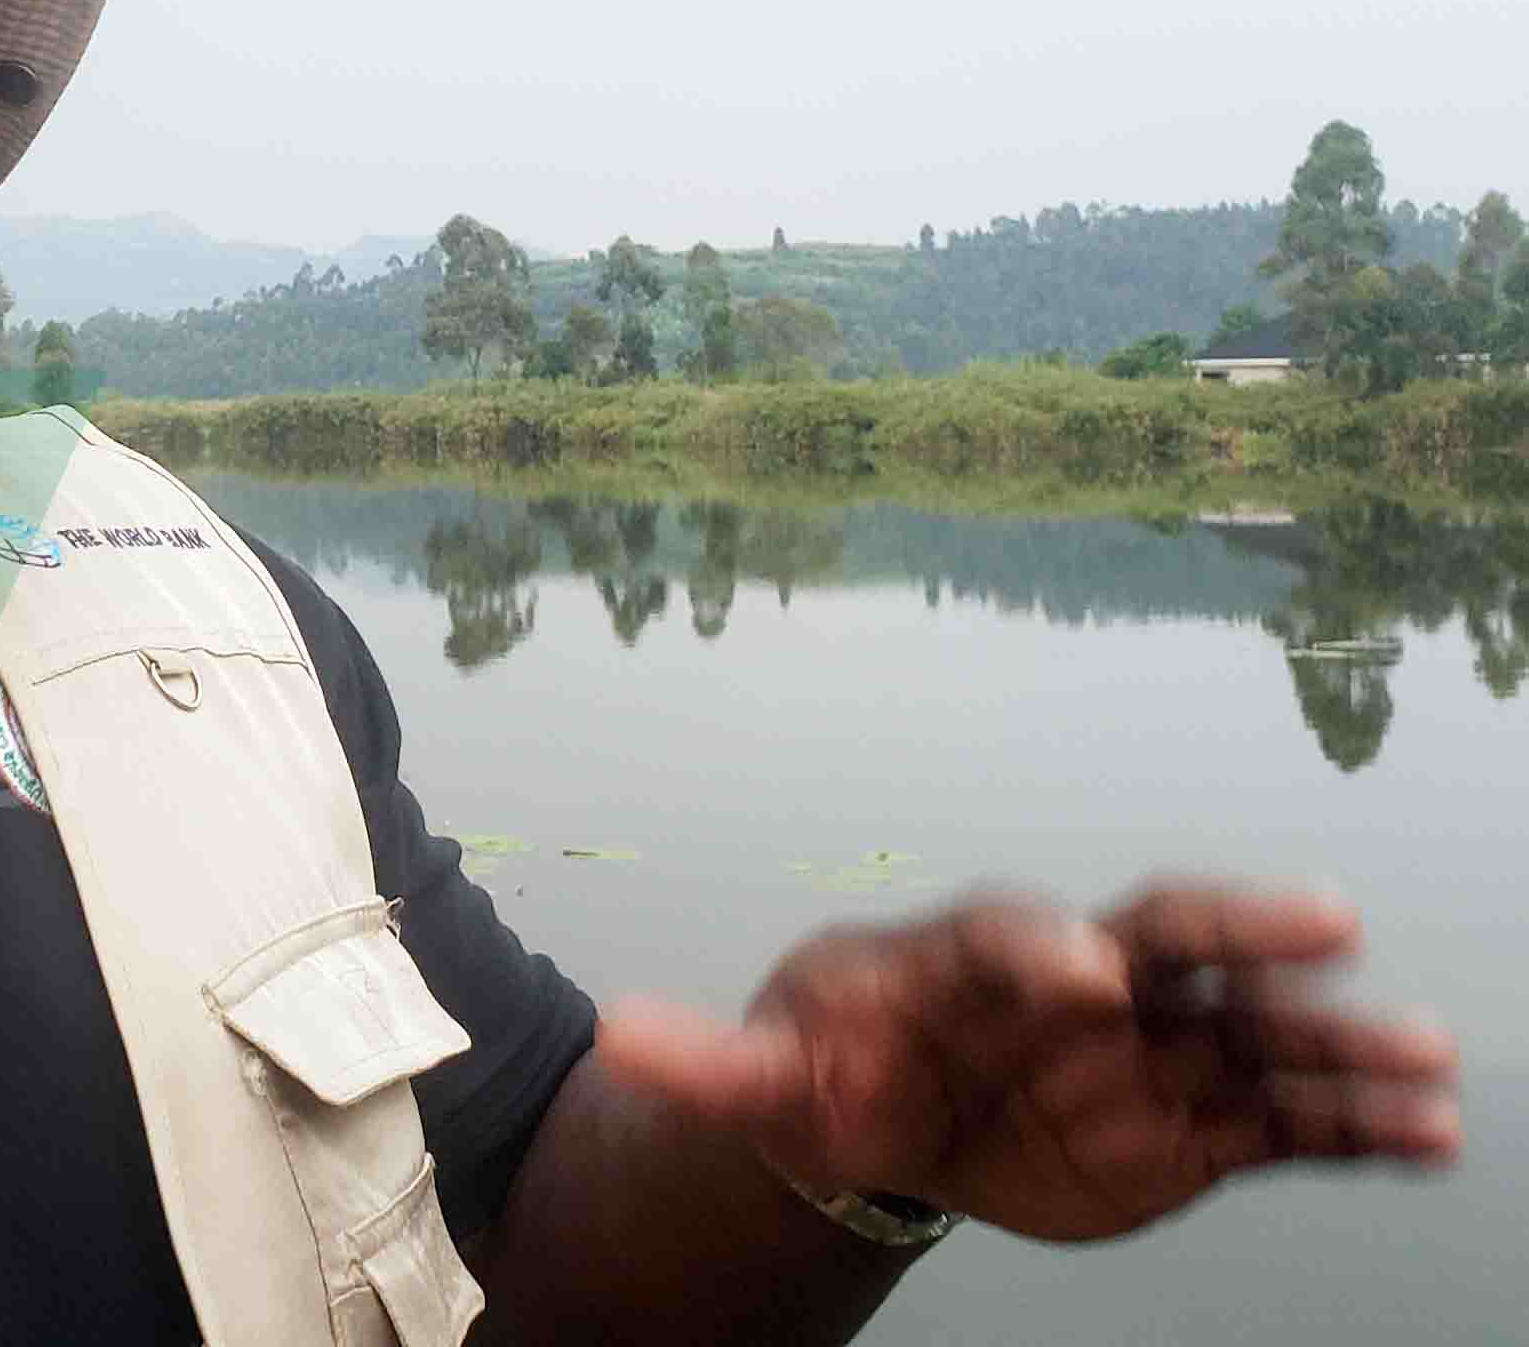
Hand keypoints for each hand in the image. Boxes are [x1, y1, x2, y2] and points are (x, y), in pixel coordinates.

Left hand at [596, 881, 1460, 1241]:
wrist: (895, 1110)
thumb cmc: (837, 1062)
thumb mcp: (765, 1070)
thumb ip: (710, 1062)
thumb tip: (623, 1042)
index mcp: (971, 959)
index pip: (1005, 938)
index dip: (1038, 947)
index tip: (1078, 970)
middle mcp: (1081, 984)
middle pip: (1165, 939)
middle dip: (1237, 927)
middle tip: (1318, 920)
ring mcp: (1147, 1049)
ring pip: (1249, 1033)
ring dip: (1335, 1043)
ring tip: (1427, 1060)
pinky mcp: (1192, 1123)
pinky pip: (1284, 1121)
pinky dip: (1354, 1126)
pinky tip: (1431, 1134)